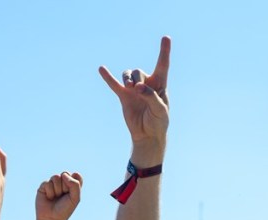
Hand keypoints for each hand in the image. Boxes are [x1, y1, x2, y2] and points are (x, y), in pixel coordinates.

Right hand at [35, 171, 82, 219]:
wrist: (52, 218)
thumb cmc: (65, 209)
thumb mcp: (75, 198)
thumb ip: (74, 184)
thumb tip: (63, 175)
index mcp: (72, 185)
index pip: (76, 175)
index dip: (74, 182)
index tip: (72, 192)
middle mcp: (63, 183)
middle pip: (65, 173)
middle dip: (65, 186)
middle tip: (63, 195)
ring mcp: (53, 183)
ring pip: (56, 177)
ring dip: (57, 189)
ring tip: (56, 197)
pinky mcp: (44, 186)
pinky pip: (47, 182)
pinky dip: (50, 192)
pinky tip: (49, 198)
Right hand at [99, 36, 170, 151]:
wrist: (147, 135)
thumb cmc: (159, 122)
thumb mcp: (160, 110)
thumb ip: (151, 96)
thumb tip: (138, 87)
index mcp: (160, 85)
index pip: (162, 65)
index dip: (164, 51)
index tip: (166, 37)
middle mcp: (146, 84)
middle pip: (139, 72)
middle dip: (137, 78)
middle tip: (138, 90)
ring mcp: (133, 90)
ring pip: (128, 75)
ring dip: (127, 78)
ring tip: (129, 87)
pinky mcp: (124, 96)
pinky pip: (114, 84)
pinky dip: (108, 77)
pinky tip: (101, 69)